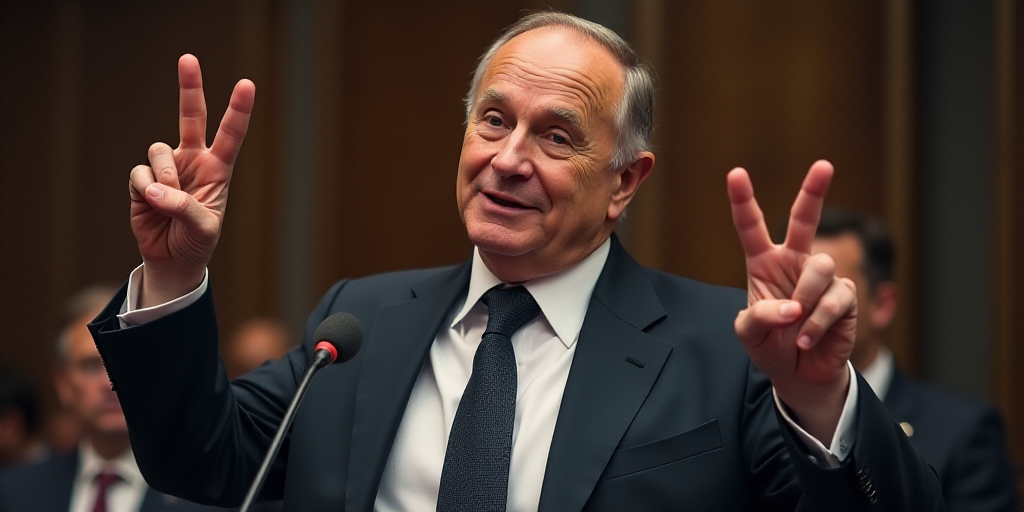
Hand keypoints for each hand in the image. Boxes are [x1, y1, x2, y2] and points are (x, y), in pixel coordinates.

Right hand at [128, 54, 254, 307]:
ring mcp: (167, 168)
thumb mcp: (203, 228)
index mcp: (218, 168)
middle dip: (189, 87)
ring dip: (164, 175)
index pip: (231, 134)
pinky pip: (140, 172)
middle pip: (191, 116)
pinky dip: (146, 188)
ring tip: (167, 200)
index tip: (247, 84)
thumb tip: (156, 190)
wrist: (173, 259)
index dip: (238, 109)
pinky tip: (151, 203)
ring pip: (158, 150)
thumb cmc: (198, 241)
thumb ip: (184, 207)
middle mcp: (193, 161)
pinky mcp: (143, 179)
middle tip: (188, 58)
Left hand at [727, 160, 856, 442]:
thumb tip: (792, 307)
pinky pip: (835, 299)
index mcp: (763, 263)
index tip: (736, 173)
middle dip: (814, 191)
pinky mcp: (845, 296)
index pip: (751, 227)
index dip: (744, 200)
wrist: (799, 374)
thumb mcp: (749, 334)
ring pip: (818, 267)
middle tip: (824, 165)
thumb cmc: (769, 346)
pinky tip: (807, 338)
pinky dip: (817, 322)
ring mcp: (821, 278)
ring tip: (795, 326)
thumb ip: (759, 316)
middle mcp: (794, 263)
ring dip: (804, 299)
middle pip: (804, 219)